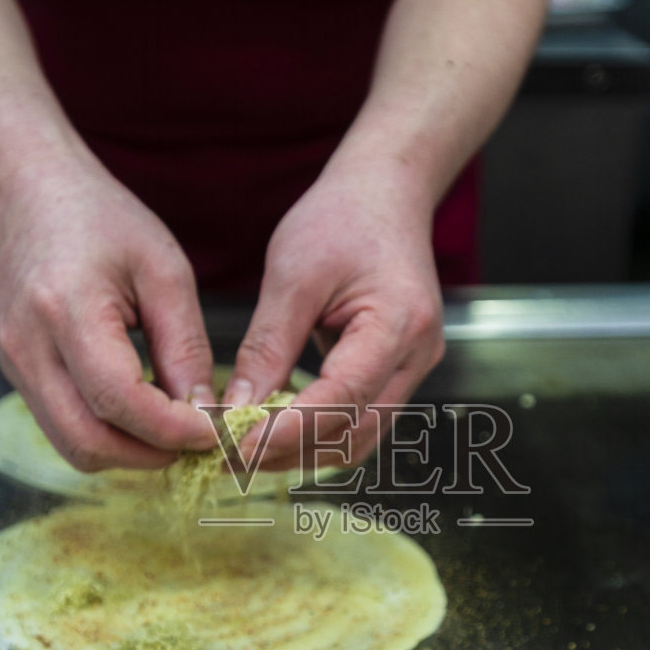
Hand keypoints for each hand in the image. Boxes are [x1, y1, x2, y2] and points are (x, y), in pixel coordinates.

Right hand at [0, 161, 217, 469]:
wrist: (31, 193)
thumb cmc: (103, 219)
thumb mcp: (164, 270)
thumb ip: (185, 346)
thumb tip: (204, 412)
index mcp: (66, 311)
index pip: (118, 401)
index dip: (171, 429)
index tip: (215, 431)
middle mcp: (28, 348)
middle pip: (87, 442)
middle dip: (149, 454)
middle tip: (197, 440)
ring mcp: (14, 365)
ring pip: (72, 446)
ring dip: (127, 453)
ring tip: (172, 429)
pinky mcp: (16, 373)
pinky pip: (62, 427)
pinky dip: (106, 434)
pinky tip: (141, 411)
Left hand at [229, 155, 444, 471]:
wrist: (384, 194)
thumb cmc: (341, 220)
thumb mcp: (292, 275)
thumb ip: (268, 347)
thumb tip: (238, 410)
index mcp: (399, 325)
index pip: (343, 399)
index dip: (290, 431)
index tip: (239, 445)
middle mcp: (417, 356)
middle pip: (356, 432)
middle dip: (293, 451)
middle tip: (232, 454)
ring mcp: (414, 368)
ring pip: (361, 436)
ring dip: (306, 450)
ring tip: (249, 447)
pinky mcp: (399, 371)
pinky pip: (362, 418)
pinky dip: (320, 432)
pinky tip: (278, 428)